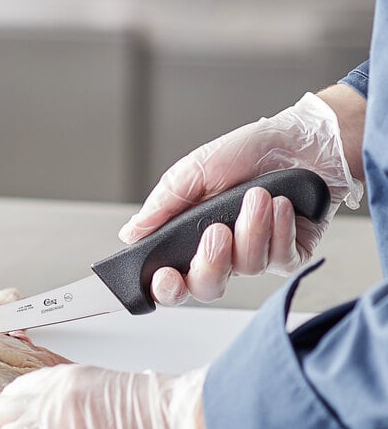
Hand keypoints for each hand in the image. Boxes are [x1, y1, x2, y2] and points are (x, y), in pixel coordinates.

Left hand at [0, 363, 224, 428]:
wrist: (171, 421)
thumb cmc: (152, 406)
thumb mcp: (102, 385)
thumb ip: (70, 396)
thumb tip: (55, 414)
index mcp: (63, 378)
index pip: (14, 391)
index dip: (15, 411)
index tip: (22, 422)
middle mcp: (51, 397)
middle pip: (2, 414)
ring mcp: (52, 423)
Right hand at [119, 91, 363, 304]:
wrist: (299, 141)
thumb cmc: (245, 152)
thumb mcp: (193, 172)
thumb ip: (161, 206)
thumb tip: (129, 234)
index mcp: (191, 237)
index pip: (172, 280)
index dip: (166, 288)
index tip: (166, 275)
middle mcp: (222, 253)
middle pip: (206, 288)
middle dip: (211, 263)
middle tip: (217, 231)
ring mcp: (255, 256)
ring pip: (247, 268)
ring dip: (252, 229)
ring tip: (258, 196)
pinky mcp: (289, 254)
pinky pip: (280, 260)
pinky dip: (279, 229)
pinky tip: (280, 205)